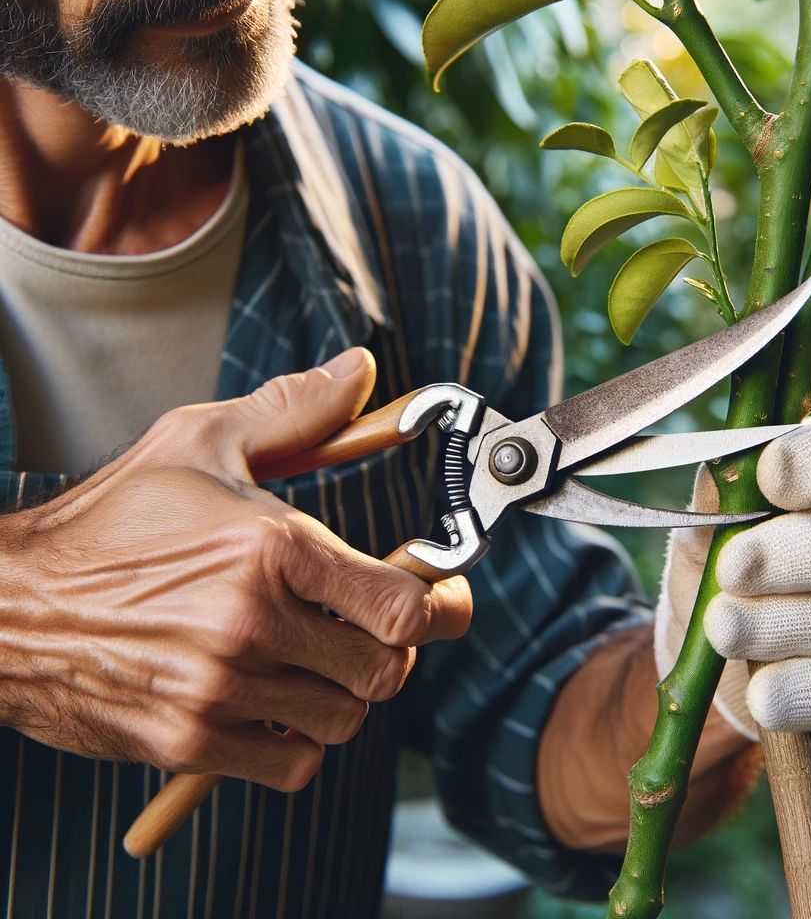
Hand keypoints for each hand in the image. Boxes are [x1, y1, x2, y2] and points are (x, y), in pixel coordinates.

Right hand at [0, 348, 471, 789]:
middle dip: (393, 649)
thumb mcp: (200, 441)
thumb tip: (361, 370)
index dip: (442, 606)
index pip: (403, 605)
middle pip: (387, 669)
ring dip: (346, 693)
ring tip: (317, 660)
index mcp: (271, 547)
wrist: (10, 604)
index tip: (443, 596)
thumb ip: (295, 410)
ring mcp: (219, 689)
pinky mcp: (189, 741)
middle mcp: (251, 622)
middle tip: (371, 627)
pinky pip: (293, 766)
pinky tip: (279, 702)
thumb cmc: (110, 519)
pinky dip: (302, 742)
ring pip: (345, 719)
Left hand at [655, 401, 810, 738]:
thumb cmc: (714, 561)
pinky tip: (762, 694)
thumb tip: (722, 483)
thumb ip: (715, 501)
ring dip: (791, 623)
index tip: (769, 478)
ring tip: (722, 631)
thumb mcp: (701, 525)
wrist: (712, 646)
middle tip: (731, 570)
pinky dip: (809, 689)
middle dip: (807, 550)